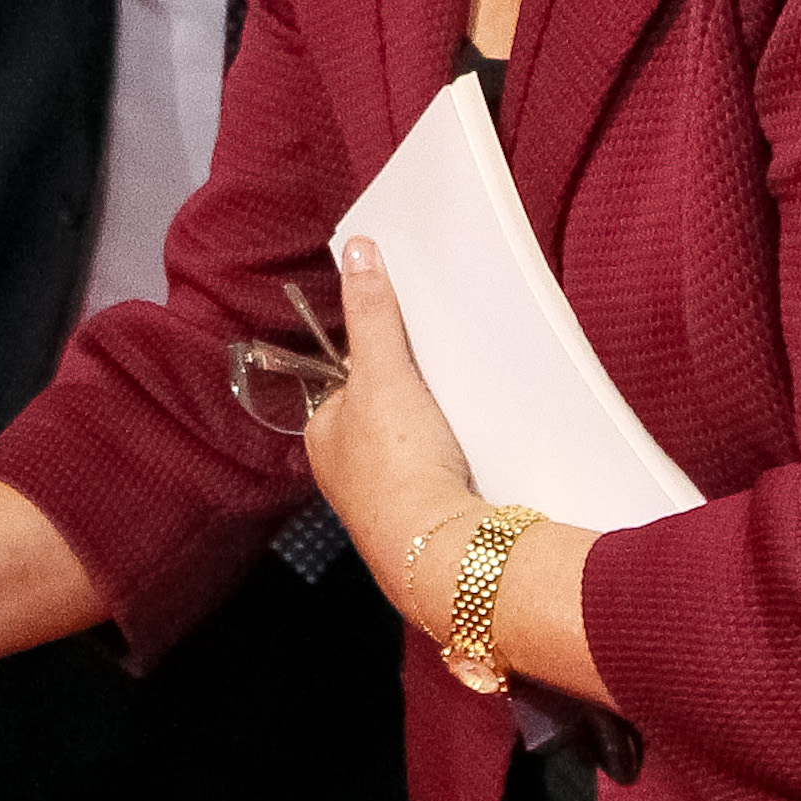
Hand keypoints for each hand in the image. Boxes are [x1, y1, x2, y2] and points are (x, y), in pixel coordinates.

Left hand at [302, 237, 479, 632]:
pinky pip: (440, 481)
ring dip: (436, 436)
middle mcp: (345, 476)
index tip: (411, 348)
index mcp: (323, 438)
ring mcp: (385, 505)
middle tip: (445, 381)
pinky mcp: (425, 527)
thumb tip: (358, 250)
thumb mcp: (382, 373)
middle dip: (411, 402)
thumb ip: (373, 314)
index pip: (347, 386)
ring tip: (467, 417)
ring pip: (412, 451)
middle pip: (381, 419)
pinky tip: (478, 459)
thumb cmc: (396, 462)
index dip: (379, 363)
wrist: (441, 551)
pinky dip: (456, 467)